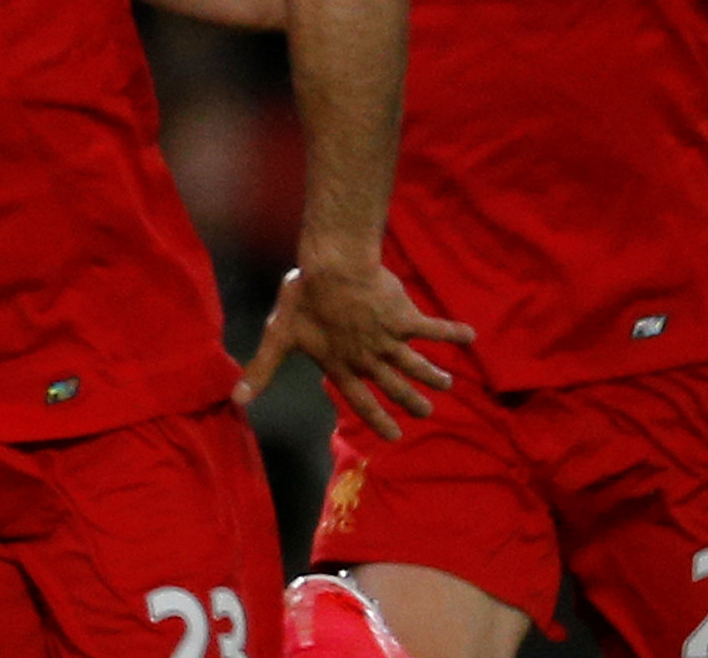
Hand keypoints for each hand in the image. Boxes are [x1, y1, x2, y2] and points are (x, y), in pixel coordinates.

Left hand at [233, 264, 474, 439]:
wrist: (332, 270)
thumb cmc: (304, 300)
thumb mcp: (279, 337)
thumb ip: (262, 369)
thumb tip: (236, 399)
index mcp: (340, 365)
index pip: (360, 400)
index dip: (377, 420)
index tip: (393, 437)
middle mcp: (367, 358)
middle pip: (393, 386)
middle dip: (410, 401)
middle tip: (426, 413)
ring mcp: (388, 340)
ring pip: (415, 364)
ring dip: (431, 375)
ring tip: (446, 384)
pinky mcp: (404, 319)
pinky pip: (433, 328)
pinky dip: (452, 332)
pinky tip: (470, 336)